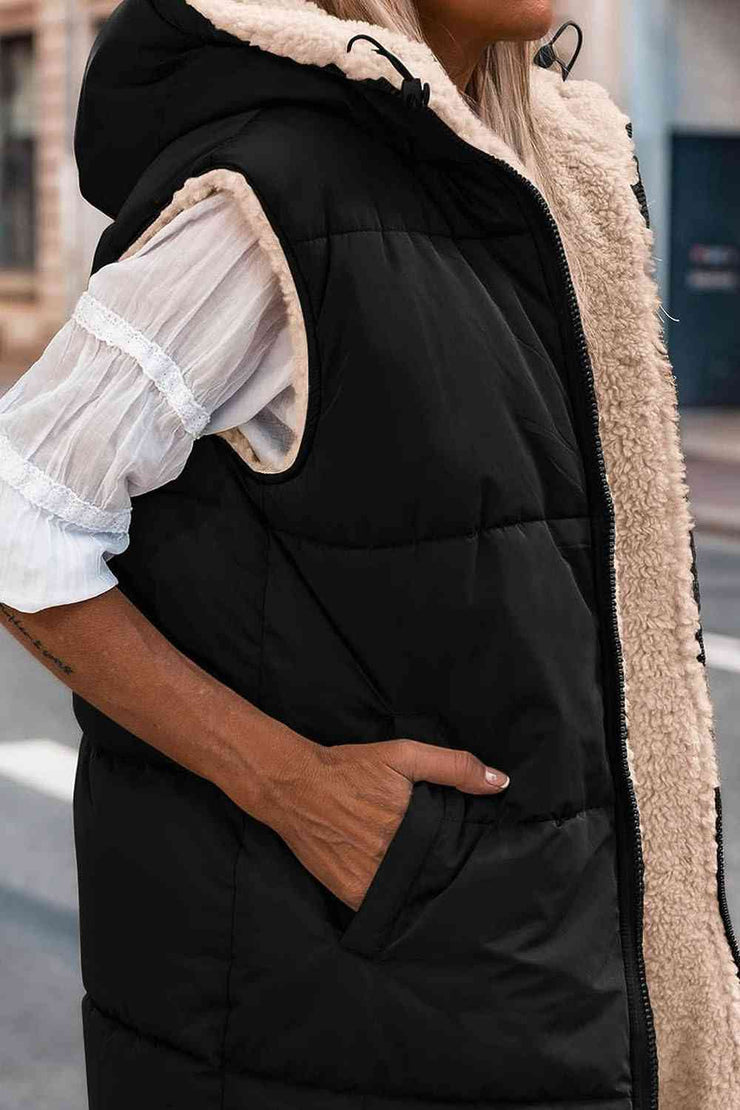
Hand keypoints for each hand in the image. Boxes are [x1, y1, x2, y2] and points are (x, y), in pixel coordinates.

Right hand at [262, 738, 509, 910]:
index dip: (466, 853)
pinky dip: (393, 898)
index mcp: (415, 825)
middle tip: (445, 864)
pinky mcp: (352, 895)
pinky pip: (385, 906)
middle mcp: (396, 857)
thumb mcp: (404, 755)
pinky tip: (396, 885)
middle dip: (443, 871)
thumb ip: (453, 766)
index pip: (457, 852)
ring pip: (413, 895)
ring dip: (420, 889)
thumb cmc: (351, 768)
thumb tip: (501, 783)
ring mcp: (373, 880)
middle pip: (436, 875)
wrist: (295, 786)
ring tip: (422, 875)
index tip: (472, 852)